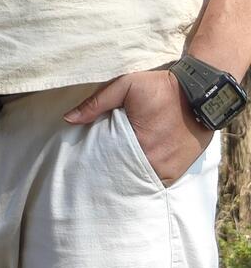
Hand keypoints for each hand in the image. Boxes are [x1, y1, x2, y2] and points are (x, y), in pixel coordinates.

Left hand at [63, 69, 211, 184]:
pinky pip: (155, 181)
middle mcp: (154, 162)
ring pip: (140, 180)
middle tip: (95, 171)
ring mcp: (168, 171)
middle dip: (110, 172)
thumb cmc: (159, 88)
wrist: (199, 94)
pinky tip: (133, 171)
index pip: (108, 161)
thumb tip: (69, 119)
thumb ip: (96, 103)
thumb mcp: (125, 86)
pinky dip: (144, 176)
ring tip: (113, 172)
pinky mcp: (177, 172)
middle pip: (123, 174)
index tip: (85, 163)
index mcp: (138, 143)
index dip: (96, 162)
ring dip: (128, 175)